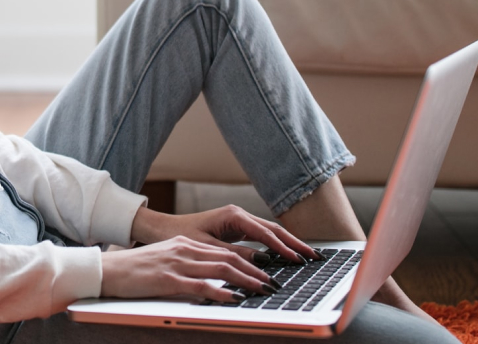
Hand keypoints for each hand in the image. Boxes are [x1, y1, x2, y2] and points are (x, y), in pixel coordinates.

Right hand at [99, 236, 277, 301]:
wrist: (107, 270)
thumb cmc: (134, 270)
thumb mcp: (165, 260)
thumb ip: (188, 265)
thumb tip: (212, 278)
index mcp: (185, 244)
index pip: (224, 251)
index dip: (248, 261)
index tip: (265, 272)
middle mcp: (185, 249)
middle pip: (228, 258)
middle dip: (255, 271)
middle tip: (273, 283)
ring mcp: (177, 263)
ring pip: (221, 269)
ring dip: (246, 280)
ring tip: (263, 290)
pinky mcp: (168, 279)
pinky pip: (201, 285)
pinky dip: (221, 292)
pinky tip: (235, 298)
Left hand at [129, 205, 321, 265]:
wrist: (164, 229)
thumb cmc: (181, 235)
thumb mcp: (208, 248)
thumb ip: (235, 254)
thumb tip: (262, 262)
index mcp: (233, 215)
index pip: (265, 233)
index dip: (283, 248)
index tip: (298, 259)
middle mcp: (239, 215)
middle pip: (274, 229)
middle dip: (295, 243)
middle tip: (314, 256)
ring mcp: (239, 220)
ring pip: (270, 232)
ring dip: (288, 244)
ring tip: (307, 256)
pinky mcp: (237, 228)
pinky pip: (262, 237)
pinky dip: (276, 245)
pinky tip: (287, 255)